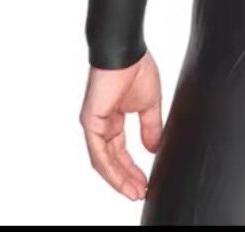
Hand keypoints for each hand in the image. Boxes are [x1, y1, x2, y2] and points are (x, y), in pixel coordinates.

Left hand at [79, 50, 162, 200]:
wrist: (127, 51)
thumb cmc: (136, 68)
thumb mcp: (149, 104)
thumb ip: (150, 127)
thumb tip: (154, 148)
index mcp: (113, 118)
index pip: (121, 151)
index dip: (132, 168)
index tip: (145, 182)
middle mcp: (101, 123)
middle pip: (112, 159)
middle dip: (126, 178)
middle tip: (140, 193)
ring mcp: (93, 123)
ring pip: (104, 160)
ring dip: (119, 179)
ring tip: (134, 192)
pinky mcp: (90, 121)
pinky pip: (98, 152)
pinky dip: (110, 169)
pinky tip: (122, 180)